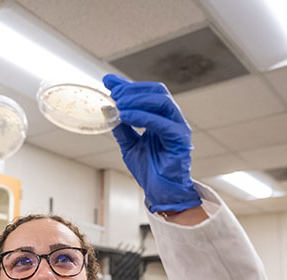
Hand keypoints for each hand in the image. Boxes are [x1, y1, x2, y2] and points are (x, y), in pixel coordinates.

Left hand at [103, 74, 200, 212]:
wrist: (160, 191)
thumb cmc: (149, 169)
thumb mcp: (129, 145)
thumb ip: (121, 126)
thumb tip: (106, 108)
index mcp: (160, 117)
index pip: (146, 93)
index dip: (127, 85)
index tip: (107, 81)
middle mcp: (171, 118)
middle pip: (157, 91)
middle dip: (133, 90)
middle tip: (113, 94)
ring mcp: (178, 127)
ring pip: (162, 101)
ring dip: (138, 99)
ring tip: (119, 104)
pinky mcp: (180, 140)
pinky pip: (163, 123)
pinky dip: (143, 116)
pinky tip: (127, 116)